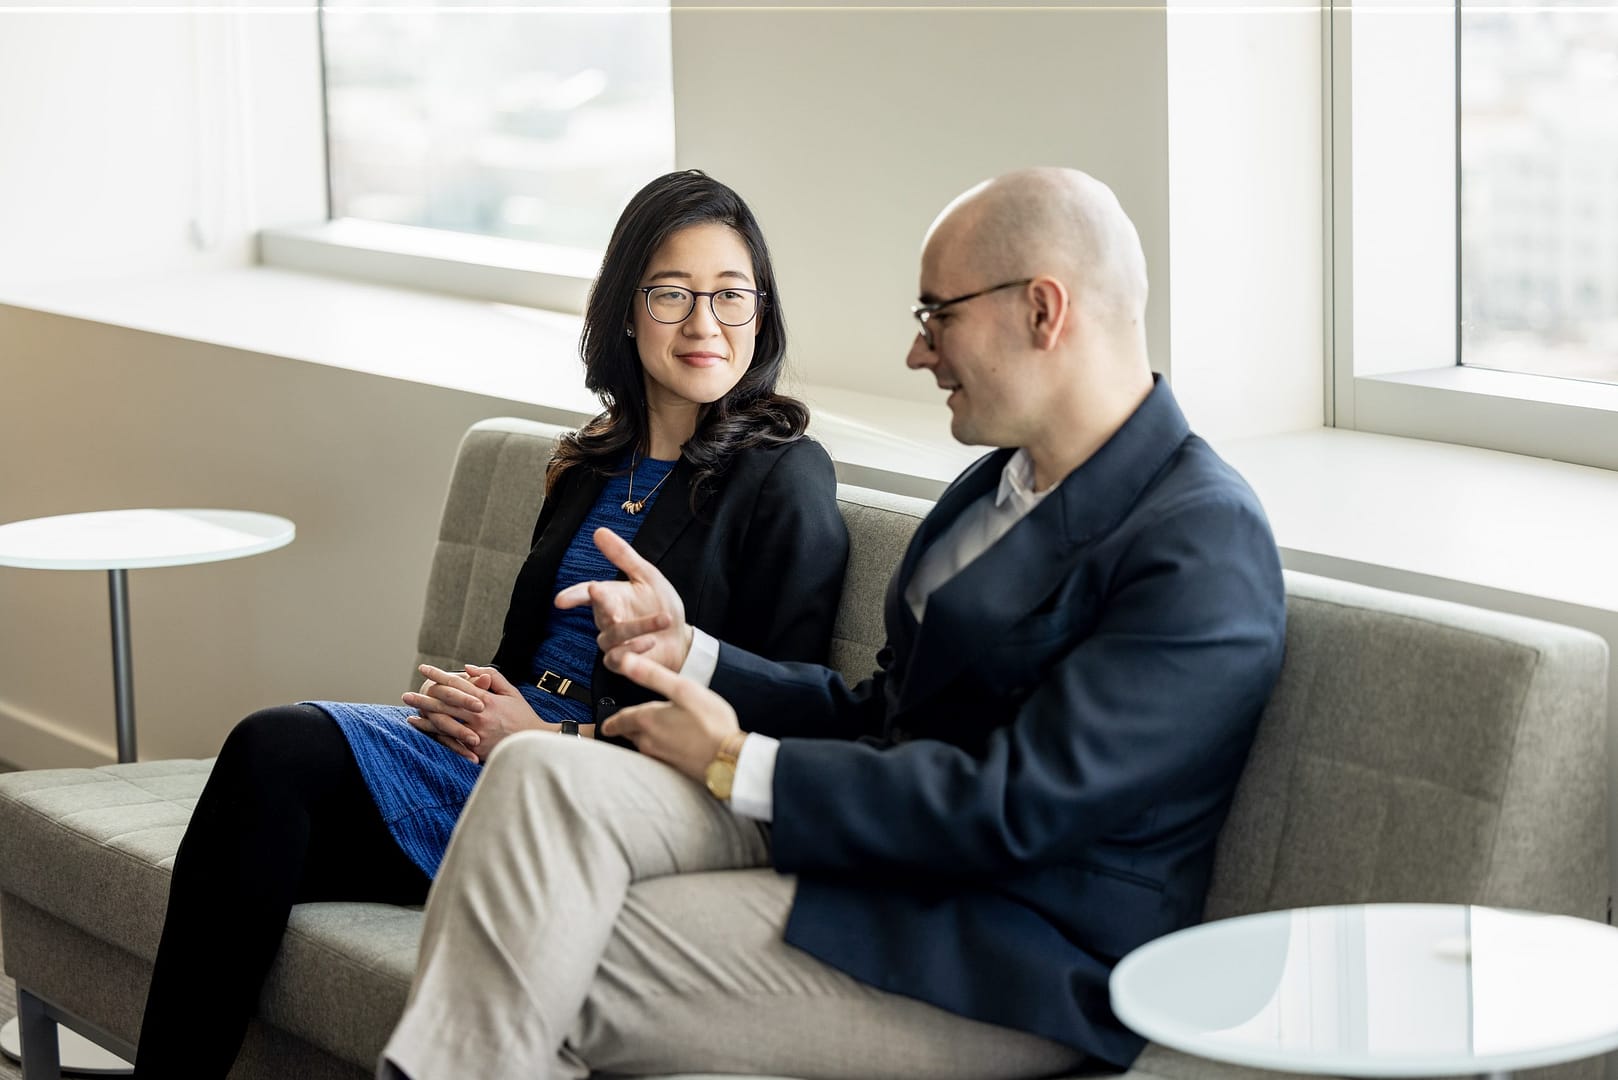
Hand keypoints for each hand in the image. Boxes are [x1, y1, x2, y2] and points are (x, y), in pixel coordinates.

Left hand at [403, 663, 549, 762]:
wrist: (534, 743)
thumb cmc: (523, 715)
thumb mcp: (511, 692)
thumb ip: (491, 676)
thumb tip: (468, 667)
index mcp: (488, 699)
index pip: (458, 683)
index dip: (439, 675)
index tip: (423, 669)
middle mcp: (479, 715)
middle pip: (446, 703)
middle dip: (424, 697)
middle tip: (406, 694)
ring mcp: (476, 733)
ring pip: (444, 722)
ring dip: (424, 716)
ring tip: (408, 711)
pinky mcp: (475, 748)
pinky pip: (450, 740)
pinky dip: (433, 734)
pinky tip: (421, 728)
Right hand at [554, 527, 694, 672]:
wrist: (681, 638)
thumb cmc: (661, 605)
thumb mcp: (646, 575)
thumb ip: (623, 555)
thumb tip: (598, 531)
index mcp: (610, 596)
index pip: (585, 594)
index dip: (573, 596)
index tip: (561, 600)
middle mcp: (608, 619)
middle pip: (598, 613)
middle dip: (602, 605)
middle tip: (601, 594)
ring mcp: (613, 642)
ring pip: (611, 636)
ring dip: (636, 627)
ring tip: (663, 619)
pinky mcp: (622, 662)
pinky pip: (617, 658)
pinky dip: (633, 649)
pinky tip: (649, 641)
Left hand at [600, 651, 738, 780]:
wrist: (729, 760)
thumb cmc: (711, 723)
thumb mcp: (683, 690)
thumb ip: (653, 676)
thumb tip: (626, 661)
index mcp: (647, 720)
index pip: (620, 720)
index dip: (612, 720)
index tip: (606, 724)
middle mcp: (648, 741)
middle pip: (630, 734)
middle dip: (624, 729)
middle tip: (620, 726)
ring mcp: (660, 758)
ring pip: (643, 745)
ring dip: (641, 738)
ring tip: (646, 732)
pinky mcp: (672, 768)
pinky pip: (657, 756)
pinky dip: (657, 748)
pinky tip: (669, 744)